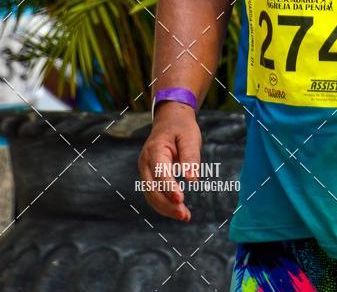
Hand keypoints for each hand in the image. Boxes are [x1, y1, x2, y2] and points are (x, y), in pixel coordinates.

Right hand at [137, 102, 201, 221]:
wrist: (170, 119)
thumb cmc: (181, 128)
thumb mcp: (189, 137)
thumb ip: (190, 157)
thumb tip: (192, 180)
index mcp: (155, 149)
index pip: (160, 172)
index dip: (169, 187)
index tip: (181, 200)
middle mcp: (145, 162)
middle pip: (152, 188)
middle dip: (167, 204)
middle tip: (185, 215)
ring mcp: (144, 170)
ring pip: (150, 195)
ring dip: (166, 208)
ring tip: (185, 216)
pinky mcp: (148, 176)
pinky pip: (153, 194)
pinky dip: (164, 205)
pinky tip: (178, 211)